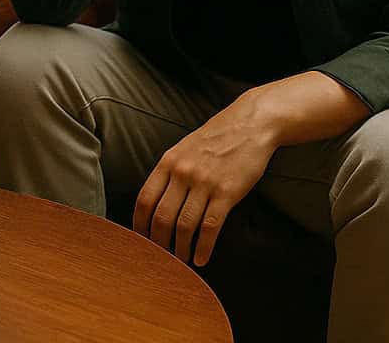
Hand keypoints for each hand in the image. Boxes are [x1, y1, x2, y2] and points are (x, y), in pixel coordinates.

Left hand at [132, 97, 276, 266]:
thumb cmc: (215, 139)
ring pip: (185, 225)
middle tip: (159, 257)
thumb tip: (154, 202)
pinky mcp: (227, 193)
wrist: (249, 125)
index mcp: (168, 162)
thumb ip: (169, 172)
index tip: (140, 240)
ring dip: (180, 249)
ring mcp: (205, 183)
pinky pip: (210, 227)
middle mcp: (182, 173)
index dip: (139, 224)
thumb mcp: (183, 149)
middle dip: (158, 242)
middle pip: (162, 216)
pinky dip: (204, 247)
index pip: (144, 199)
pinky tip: (201, 259)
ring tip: (180, 262)